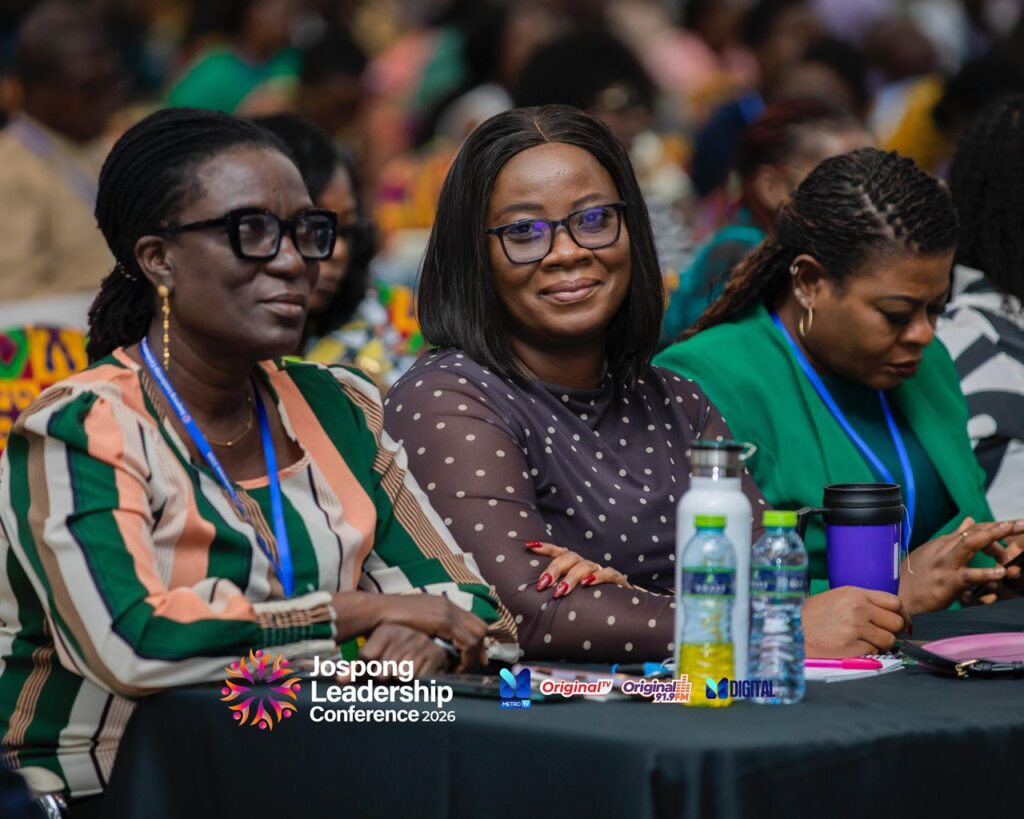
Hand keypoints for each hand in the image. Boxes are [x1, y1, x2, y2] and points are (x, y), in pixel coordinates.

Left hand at [356, 624, 448, 678]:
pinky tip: (415, 675)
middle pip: (383, 671)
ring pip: (401, 676)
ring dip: (400, 681)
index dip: (366, 672)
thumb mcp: (377, 655)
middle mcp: (404, 633)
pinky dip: (415, 683)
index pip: (366, 658)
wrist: (432, 646)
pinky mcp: (435, 655)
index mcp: (386, 630)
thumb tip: (339, 680)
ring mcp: (421, 643)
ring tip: (402, 674)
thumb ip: (358, 668)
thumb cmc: (397, 653)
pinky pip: (418, 679)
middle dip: (384, 679)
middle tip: (389, 674)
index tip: (371, 672)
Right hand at [375, 594, 487, 671]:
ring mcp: (448, 611)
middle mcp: (449, 605)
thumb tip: (433, 642)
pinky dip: (466, 656)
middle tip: (476, 664)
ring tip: (462, 668)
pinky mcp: (444, 621)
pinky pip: (466, 641)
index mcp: (443, 604)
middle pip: (480, 626)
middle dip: (480, 648)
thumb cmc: (389, 620)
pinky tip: (456, 667)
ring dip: (474, 654)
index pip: (472, 621)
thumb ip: (427, 629)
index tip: (476, 656)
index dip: (477, 640)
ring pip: (477, 634)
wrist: (378, 611)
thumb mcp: (413, 623)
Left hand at [525, 540, 631, 597]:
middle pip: (570, 557)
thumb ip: (559, 592)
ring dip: (571, 577)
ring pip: (586, 566)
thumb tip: (533, 597)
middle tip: (542, 584)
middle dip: (554, 569)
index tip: (529, 546)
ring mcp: (602, 572)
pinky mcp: (619, 582)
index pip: (560, 552)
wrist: (627, 609)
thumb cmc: (594, 603)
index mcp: (575, 566)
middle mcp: (588, 566)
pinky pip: (610, 574)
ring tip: (560, 591)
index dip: (545, 547)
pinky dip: (599, 577)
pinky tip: (588, 584)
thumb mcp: (574, 597)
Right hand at [803, 587, 910, 657]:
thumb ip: (864, 602)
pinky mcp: (852, 648)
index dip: (902, 614)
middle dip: (891, 630)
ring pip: (889, 640)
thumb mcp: (838, 597)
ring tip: (865, 641)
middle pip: (895, 622)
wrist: (792, 629)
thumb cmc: (814, 614)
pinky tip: (853, 647)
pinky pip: (875, 652)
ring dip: (881, 643)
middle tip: (880, 633)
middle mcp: (858, 610)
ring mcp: (856, 629)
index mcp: (856, 594)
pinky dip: (868, 652)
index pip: (895, 603)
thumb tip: (891, 614)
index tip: (902, 622)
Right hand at [899, 517, 1023, 613]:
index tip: (1014, 524)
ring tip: (1011, 531)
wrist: (897, 596)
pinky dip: (985, 573)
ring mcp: (945, 565)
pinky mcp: (946, 583)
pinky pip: (968, 576)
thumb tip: (970, 521)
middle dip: (1000, 527)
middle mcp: (944, 549)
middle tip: (1021, 523)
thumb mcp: (933, 553)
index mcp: (943, 543)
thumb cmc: (915, 577)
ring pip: (970, 545)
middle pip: (975, 532)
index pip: (973, 529)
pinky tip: (1000, 572)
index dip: (995, 526)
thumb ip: (954, 538)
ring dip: (992, 536)